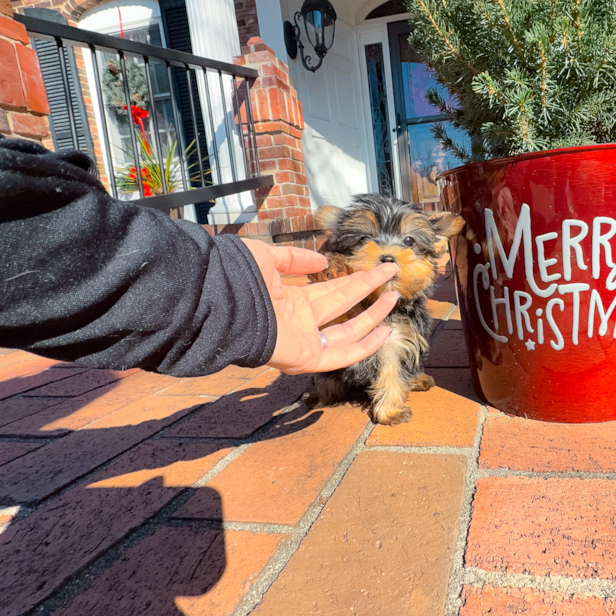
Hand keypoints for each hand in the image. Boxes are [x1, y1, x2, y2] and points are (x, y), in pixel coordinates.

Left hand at [243, 240, 398, 374]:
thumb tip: (322, 261)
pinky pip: (342, 354)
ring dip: (372, 315)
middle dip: (368, 289)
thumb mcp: (267, 257)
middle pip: (343, 305)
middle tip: (392, 274)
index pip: (331, 290)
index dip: (355, 279)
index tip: (376, 268)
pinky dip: (365, 346)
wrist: (221, 302)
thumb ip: (294, 258)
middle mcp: (300, 320)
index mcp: (291, 299)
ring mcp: (305, 340)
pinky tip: (383, 332)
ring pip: (348, 330)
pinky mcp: (307, 358)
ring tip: (394, 298)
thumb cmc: (238, 279)